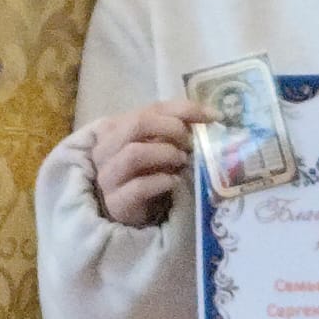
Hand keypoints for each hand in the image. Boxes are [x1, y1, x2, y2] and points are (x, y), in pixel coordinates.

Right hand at [90, 99, 214, 226]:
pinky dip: (162, 181)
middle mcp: (105, 148)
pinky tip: (174, 182)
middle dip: (172, 129)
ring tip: (182, 162)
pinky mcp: (115, 202)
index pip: (152, 108)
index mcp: (115, 127)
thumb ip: (175, 126)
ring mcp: (107, 176)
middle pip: (137, 124)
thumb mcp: (158, 144)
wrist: (131, 210)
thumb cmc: (147, 171)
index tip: (213, 117)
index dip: (185, 109)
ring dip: (165, 154)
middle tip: (191, 143)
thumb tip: (211, 116)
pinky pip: (138, 186)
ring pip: (134, 153)